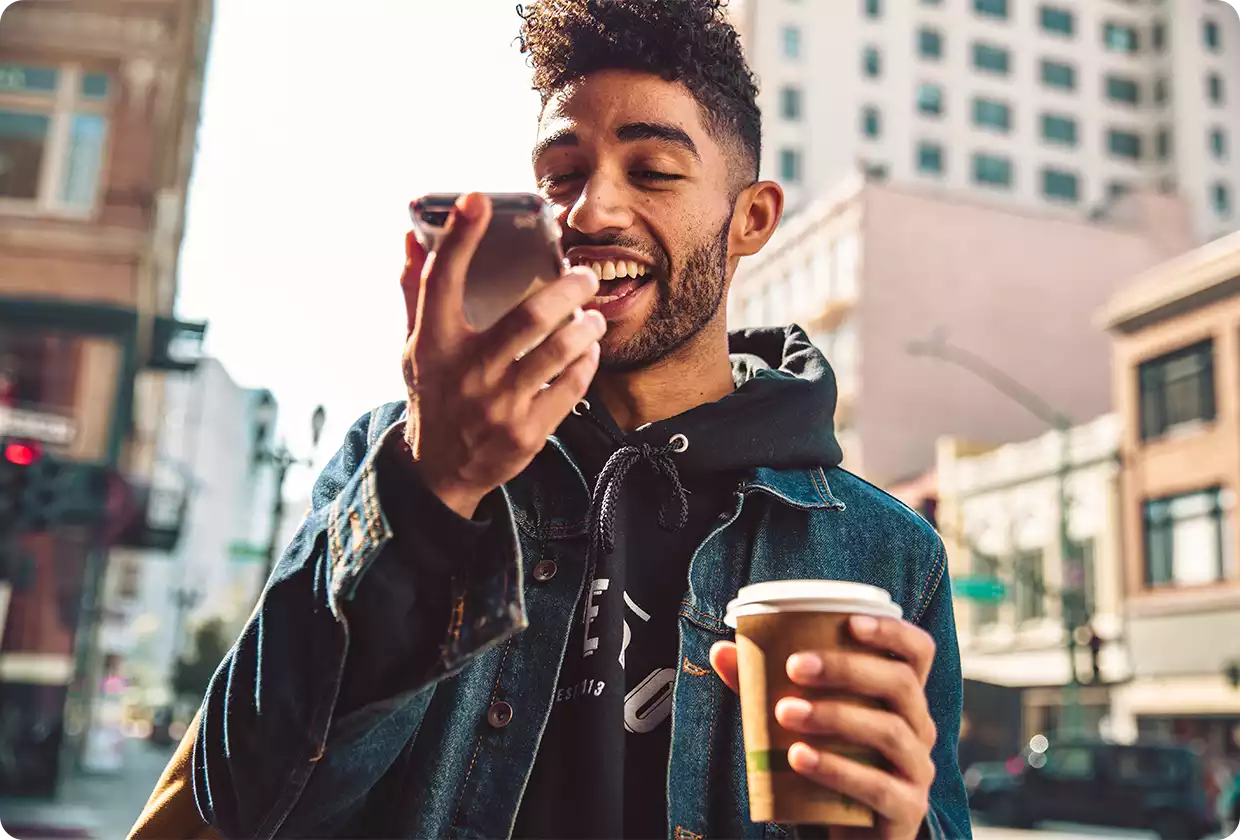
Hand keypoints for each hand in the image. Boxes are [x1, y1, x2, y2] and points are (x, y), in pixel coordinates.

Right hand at [400, 192, 604, 518]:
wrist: (440, 471)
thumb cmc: (434, 394)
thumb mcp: (416, 346)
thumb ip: (416, 292)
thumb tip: (413, 236)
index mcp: (433, 345)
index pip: (441, 282)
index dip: (460, 238)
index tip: (478, 199)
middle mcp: (466, 373)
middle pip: (528, 318)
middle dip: (568, 288)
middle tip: (583, 274)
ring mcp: (498, 406)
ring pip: (558, 352)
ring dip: (585, 326)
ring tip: (592, 315)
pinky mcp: (526, 433)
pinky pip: (571, 387)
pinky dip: (585, 362)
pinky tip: (588, 350)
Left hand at [710, 616, 937, 839]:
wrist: (845, 834)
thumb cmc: (826, 762)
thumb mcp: (801, 720)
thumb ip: (765, 687)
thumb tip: (722, 651)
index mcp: (900, 697)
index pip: (917, 652)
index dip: (892, 631)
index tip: (850, 622)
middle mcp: (918, 727)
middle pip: (899, 684)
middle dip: (846, 669)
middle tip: (795, 666)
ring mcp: (916, 769)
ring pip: (888, 730)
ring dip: (835, 715)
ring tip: (786, 712)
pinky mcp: (906, 809)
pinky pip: (878, 786)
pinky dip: (836, 769)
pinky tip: (798, 758)